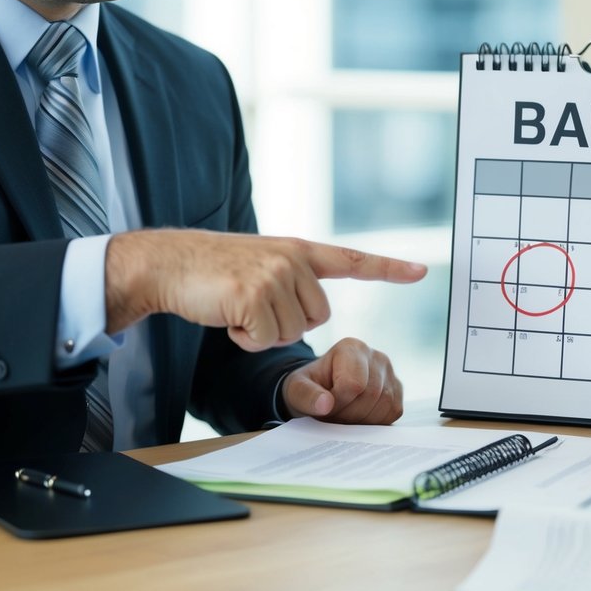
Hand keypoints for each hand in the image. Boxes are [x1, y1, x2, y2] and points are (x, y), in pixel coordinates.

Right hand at [106, 230, 426, 351]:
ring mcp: (274, 274)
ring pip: (292, 332)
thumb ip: (292, 281)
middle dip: (284, 324)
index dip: (389, 268)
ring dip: (262, 333)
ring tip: (236, 308)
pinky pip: (265, 340)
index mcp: (299, 250)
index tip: (422, 271)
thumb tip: (312, 315)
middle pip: (317, 318)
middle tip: (251, 306)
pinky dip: (244, 339)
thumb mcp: (262, 266)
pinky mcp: (254, 294)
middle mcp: (293, 259)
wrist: (168, 264)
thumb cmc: (213, 273)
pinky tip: (227, 317)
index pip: (353, 260)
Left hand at [279, 338, 402, 423]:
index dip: (338, 404)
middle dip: (349, 414)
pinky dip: (375, 422)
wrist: (321, 389)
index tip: (324, 406)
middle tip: (333, 415)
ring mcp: (390, 372)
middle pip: (371, 396)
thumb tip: (325, 405)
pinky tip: (358, 416)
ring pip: (385, 405)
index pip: (353, 384)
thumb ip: (306, 395)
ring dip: (362, 420)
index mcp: (351, 348)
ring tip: (343, 415)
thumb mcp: (297, 389)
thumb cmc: (309, 387)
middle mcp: (376, 356)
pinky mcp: (397, 389)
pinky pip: (393, 412)